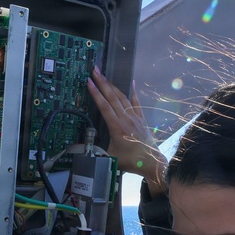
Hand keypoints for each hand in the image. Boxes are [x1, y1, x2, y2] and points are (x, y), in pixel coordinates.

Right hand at [88, 66, 168, 196]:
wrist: (152, 163)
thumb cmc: (131, 161)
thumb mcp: (110, 158)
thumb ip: (96, 152)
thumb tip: (81, 148)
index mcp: (116, 127)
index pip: (104, 106)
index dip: (95, 93)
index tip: (89, 81)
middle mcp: (126, 118)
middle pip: (112, 97)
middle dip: (102, 83)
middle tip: (95, 71)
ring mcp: (135, 117)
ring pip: (122, 97)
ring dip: (113, 86)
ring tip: (105, 76)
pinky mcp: (141, 119)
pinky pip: (136, 103)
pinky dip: (133, 92)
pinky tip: (131, 82)